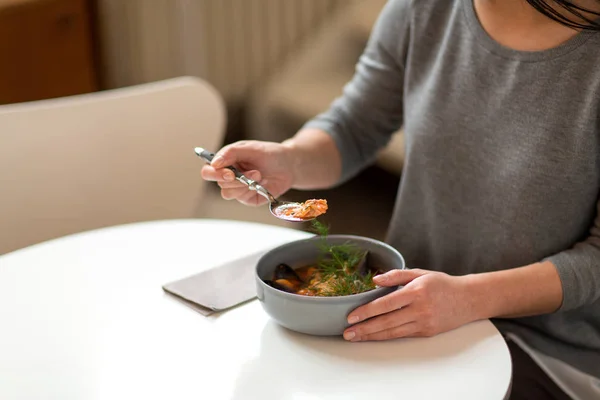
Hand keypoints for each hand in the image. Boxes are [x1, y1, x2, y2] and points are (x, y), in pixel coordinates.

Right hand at [200, 140, 295, 205]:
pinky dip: (252, 190)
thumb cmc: (269, 154)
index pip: (209, 170)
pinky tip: (262, 183)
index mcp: (225, 162)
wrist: (289, 165)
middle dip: (230, 180)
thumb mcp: (250, 148)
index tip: (228, 172)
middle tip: (243, 175)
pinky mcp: (248, 198)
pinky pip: (243, 198)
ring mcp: (238, 189)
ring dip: (243, 184)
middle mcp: (229, 176)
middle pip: (217, 183)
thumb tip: (214, 163)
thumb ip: (230, 152)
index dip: (214, 173)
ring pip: (228, 193)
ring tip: (258, 175)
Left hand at [343, 269, 477, 341]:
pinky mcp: (426, 333)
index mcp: (416, 292)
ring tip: (356, 338)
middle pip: (386, 321)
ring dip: (372, 336)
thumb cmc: (442, 284)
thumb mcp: (420, 273)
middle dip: (364, 328)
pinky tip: (373, 336)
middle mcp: (420, 309)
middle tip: (347, 333)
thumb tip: (374, 280)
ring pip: (392, 332)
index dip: (367, 311)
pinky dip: (386, 336)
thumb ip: (396, 276)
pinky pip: (402, 335)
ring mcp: (423, 323)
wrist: (468, 299)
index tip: (352, 316)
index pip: (385, 303)